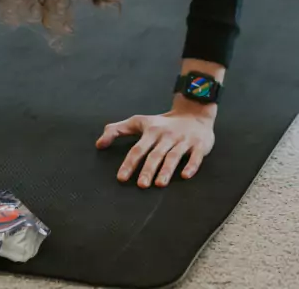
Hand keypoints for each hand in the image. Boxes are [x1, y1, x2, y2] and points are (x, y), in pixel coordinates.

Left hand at [96, 102, 215, 187]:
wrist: (194, 111)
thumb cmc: (162, 123)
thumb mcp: (139, 122)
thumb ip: (117, 130)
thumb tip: (98, 144)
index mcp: (151, 132)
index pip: (138, 149)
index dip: (129, 163)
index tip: (121, 178)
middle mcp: (167, 136)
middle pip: (155, 154)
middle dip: (148, 169)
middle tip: (141, 185)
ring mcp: (184, 140)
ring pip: (174, 156)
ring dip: (166, 170)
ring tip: (159, 184)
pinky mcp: (199, 144)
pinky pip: (196, 156)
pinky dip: (191, 166)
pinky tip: (185, 176)